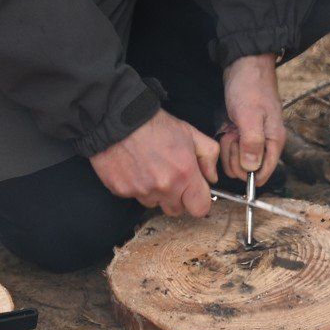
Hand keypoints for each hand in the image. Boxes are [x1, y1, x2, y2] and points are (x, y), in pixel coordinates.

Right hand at [90, 109, 219, 216]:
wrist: (117, 119)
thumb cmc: (154, 124)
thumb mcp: (190, 132)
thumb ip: (209, 155)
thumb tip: (212, 177)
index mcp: (185, 174)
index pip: (200, 208)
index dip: (198, 200)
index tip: (193, 192)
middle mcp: (164, 187)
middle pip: (176, 210)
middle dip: (176, 197)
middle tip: (169, 176)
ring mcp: (141, 191)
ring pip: (154, 204)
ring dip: (155, 193)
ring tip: (149, 169)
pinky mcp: (121, 191)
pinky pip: (134, 197)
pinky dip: (136, 186)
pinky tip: (134, 168)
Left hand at [220, 54, 283, 186]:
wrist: (244, 66)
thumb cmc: (250, 88)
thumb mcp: (250, 116)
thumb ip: (252, 144)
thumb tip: (252, 169)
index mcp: (274, 141)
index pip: (265, 172)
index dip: (250, 176)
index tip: (237, 167)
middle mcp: (265, 142)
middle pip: (249, 169)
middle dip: (236, 159)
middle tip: (233, 139)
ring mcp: (251, 138)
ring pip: (238, 160)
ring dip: (229, 151)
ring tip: (230, 132)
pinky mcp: (240, 132)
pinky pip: (231, 148)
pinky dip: (226, 143)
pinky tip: (226, 131)